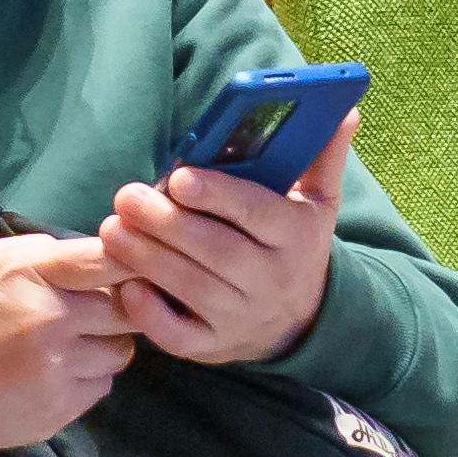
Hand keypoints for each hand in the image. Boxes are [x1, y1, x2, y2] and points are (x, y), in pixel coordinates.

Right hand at [0, 230, 132, 449]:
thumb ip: (36, 251)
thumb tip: (90, 249)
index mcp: (28, 274)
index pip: (105, 260)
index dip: (132, 260)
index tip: (139, 264)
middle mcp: (49, 319)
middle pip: (127, 309)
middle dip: (119, 309)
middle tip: (97, 312)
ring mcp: (57, 367)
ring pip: (121, 351)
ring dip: (104, 346)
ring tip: (70, 346)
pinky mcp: (61, 407)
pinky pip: (102, 385)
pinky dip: (87, 378)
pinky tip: (55, 374)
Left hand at [99, 121, 344, 363]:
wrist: (298, 321)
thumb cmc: (295, 245)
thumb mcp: (316, 202)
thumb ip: (322, 155)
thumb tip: (344, 109)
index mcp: (295, 236)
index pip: (257, 213)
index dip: (217, 195)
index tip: (179, 177)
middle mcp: (272, 279)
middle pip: (217, 251)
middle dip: (167, 224)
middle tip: (126, 197)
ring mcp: (242, 317)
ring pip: (192, 288)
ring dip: (147, 259)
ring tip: (112, 230)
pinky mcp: (214, 346)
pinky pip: (180, 336)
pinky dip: (151, 316)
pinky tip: (127, 288)